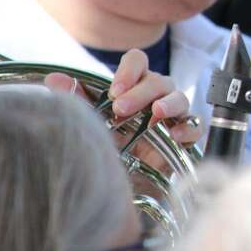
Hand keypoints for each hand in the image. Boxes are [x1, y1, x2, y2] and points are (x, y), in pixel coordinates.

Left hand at [44, 48, 201, 146]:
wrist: (117, 189)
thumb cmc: (106, 148)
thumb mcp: (88, 124)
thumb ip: (74, 100)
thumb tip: (54, 79)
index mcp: (132, 87)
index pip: (137, 62)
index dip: (129, 70)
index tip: (114, 91)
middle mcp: (154, 97)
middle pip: (158, 80)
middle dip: (141, 92)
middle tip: (121, 109)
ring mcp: (171, 117)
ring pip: (180, 98)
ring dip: (169, 103)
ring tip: (155, 114)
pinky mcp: (183, 139)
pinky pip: (196, 125)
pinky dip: (189, 127)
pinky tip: (176, 134)